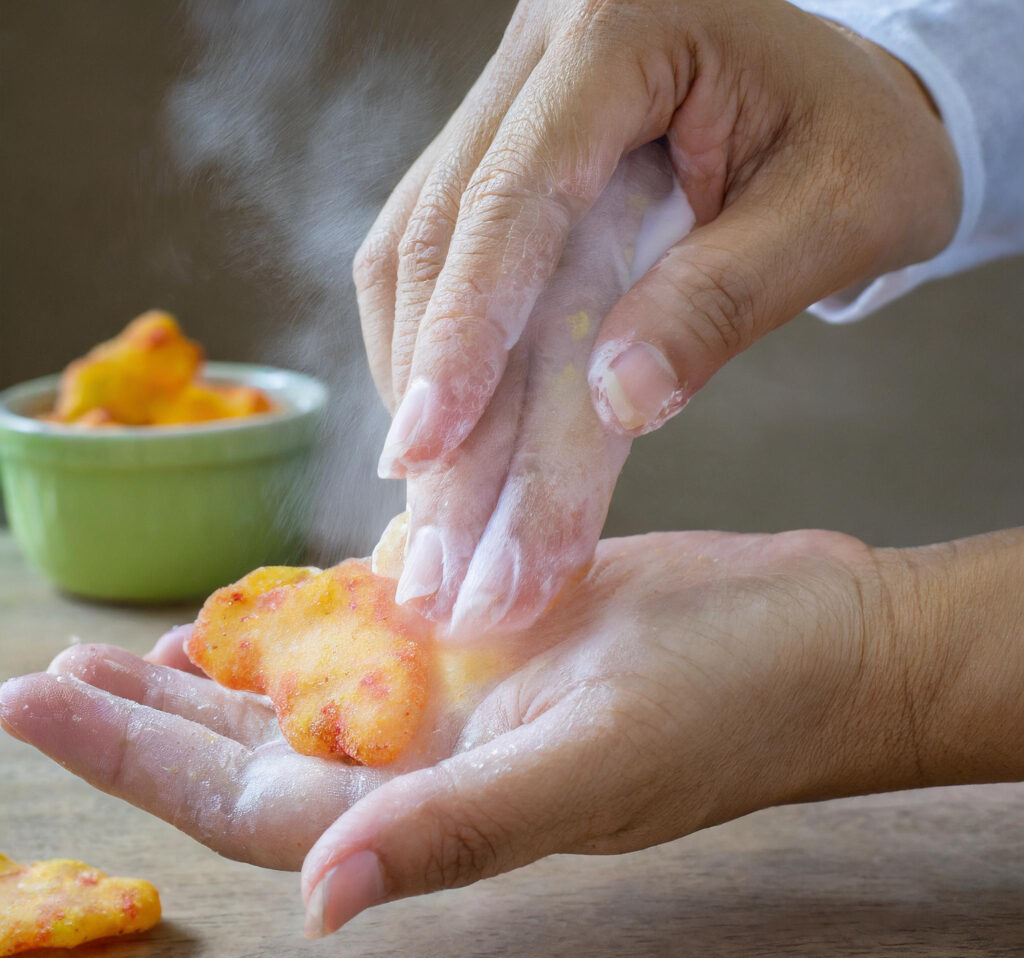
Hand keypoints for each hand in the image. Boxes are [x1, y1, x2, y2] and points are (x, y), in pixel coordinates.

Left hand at [8, 529, 1018, 938]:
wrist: (812, 632)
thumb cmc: (730, 697)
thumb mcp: (597, 760)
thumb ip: (462, 829)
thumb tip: (321, 905)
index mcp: (444, 801)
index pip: (259, 803)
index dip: (145, 767)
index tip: (43, 708)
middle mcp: (438, 754)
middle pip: (262, 749)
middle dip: (150, 720)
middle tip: (50, 673)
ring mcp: (464, 690)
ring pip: (311, 691)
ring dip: (219, 672)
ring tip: (126, 647)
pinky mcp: (496, 627)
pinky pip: (380, 628)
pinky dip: (314, 616)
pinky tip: (263, 602)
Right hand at [358, 0, 959, 634]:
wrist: (852, 102)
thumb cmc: (863, 144)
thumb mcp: (834, 216)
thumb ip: (722, 302)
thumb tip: (619, 399)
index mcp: (627, 27)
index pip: (515, 199)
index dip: (463, 334)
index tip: (429, 449)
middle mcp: (545, 50)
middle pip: (446, 234)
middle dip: (431, 387)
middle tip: (425, 517)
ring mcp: (514, 95)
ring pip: (418, 245)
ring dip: (417, 374)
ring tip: (426, 491)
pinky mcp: (503, 149)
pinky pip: (437, 248)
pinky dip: (434, 345)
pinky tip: (444, 424)